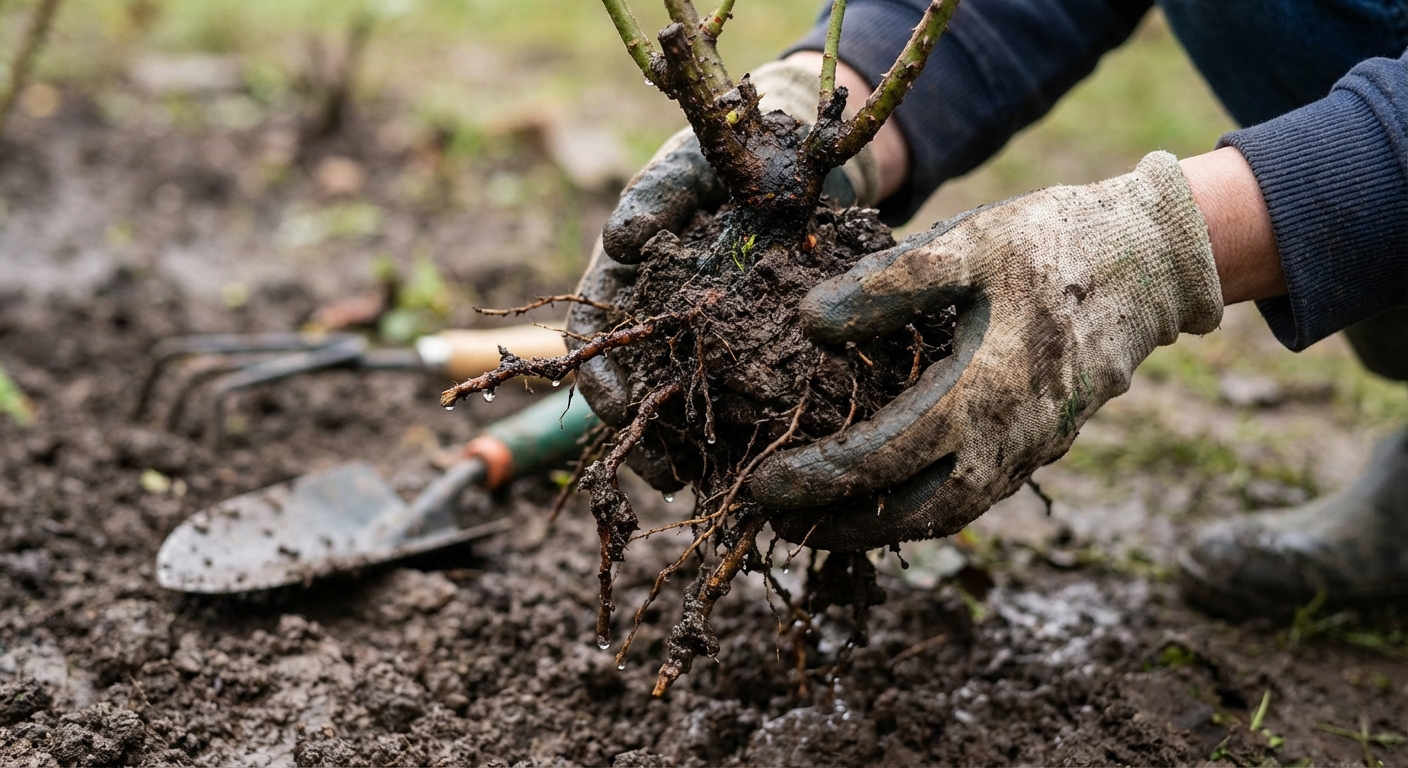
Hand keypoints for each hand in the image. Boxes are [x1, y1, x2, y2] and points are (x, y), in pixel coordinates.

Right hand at [568, 59, 888, 487]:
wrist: (799, 155)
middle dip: (643, 437)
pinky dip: (739, 432)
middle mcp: (655, 317)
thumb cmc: (731, 152)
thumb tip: (622, 242)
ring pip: (681, 405)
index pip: (591, 340)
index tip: (616, 408)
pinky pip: (739, 398)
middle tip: (669, 475)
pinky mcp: (752, 348)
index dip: (597, 377)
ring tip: (709, 482)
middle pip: (634, 391)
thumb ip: (656, 196)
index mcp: (625, 277)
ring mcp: (703, 338)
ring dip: (688, 449)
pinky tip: (758, 458)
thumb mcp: (693, 163)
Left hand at [749, 152, 1224, 550]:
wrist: (1152, 258)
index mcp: (982, 391)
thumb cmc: (1053, 243)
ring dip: (881, 525)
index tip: (763, 484)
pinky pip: (976, 493)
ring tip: (822, 522)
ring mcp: (1033, 447)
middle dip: (842, 526)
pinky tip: (889, 492)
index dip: (818, 480)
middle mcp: (1010, 438)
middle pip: (914, 513)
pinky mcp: (1044, 441)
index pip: (881, 460)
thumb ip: (886, 286)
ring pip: (949, 513)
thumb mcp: (969, 245)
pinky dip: (924, 505)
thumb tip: (806, 323)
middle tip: (780, 523)